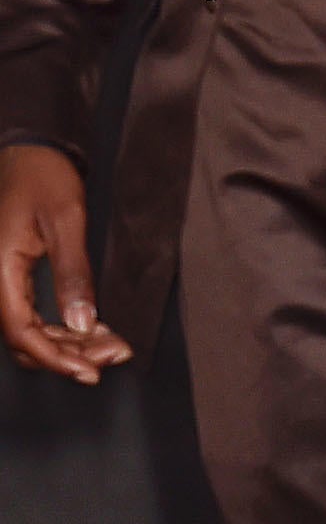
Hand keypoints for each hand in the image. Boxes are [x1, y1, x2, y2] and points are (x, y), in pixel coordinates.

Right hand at [0, 146, 132, 383]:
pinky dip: (62, 329)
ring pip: (30, 332)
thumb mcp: (66, 221)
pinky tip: (94, 330)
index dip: (56, 358)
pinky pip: (32, 316)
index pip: (21, 332)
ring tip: (113, 345)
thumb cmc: (45, 177)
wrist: (31, 152)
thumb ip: (73, 273)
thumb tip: (83, 324)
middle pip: (25, 340)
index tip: (91, 370)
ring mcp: (1, 281)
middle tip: (116, 353)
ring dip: (69, 345)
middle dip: (70, 354)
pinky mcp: (12, 279)